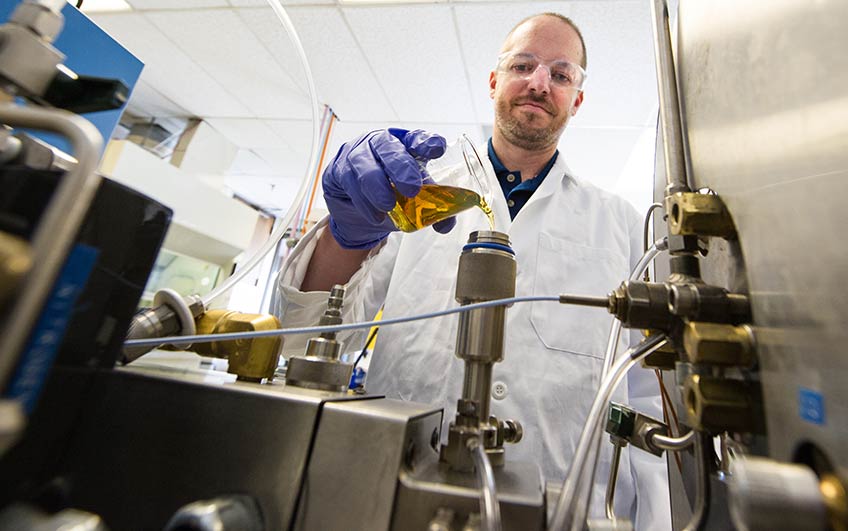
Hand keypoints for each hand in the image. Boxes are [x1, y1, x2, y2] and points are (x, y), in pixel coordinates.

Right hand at [322, 128, 455, 249]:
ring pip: (364, 165)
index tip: (437, 149)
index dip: (426, 142)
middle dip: (401, 167)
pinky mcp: (337, 170)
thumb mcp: (413, 199)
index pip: (416, 138)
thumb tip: (446, 224)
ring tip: (389, 206)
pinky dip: (363, 202)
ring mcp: (356, 154)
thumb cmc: (388, 194)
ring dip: (378, 188)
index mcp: (404, 145)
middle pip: (388, 146)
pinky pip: (348, 183)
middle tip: (412, 188)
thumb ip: (432, 209)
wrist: (356, 211)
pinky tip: (374, 214)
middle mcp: (379, 143)